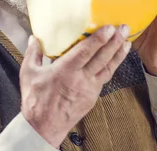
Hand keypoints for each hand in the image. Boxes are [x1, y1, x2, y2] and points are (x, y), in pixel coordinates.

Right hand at [20, 25, 130, 147]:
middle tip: (124, 28)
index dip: (98, 39)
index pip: (85, 52)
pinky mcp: (93, 96)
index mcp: (64, 71)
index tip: (109, 28)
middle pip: (101, 58)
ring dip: (118, 54)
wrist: (44, 127)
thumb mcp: (28, 74)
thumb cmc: (35, 101)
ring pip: (108, 68)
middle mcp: (80, 79)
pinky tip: (116, 58)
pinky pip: (105, 78)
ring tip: (127, 41)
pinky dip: (113, 66)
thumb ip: (32, 53)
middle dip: (114, 42)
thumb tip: (34, 38)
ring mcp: (89, 88)